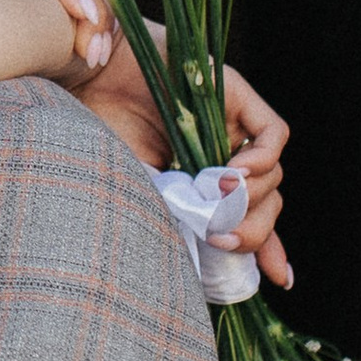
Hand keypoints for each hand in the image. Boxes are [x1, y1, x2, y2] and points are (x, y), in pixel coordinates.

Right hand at [0, 0, 294, 288]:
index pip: (249, 215)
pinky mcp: (237, 96)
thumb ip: (177, 218)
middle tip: (222, 242)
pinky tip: (231, 175)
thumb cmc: (95, 131)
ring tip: (213, 205)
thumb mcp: (139, 189)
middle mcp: (222, 151)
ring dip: (250, 200)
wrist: (81, 79)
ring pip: (273, 173)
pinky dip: (261, 161)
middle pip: (268, 199)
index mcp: (201, 176)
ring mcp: (232, 124)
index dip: (268, 247)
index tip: (279, 280)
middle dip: (256, 230)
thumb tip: (209, 255)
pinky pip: (274, 135)